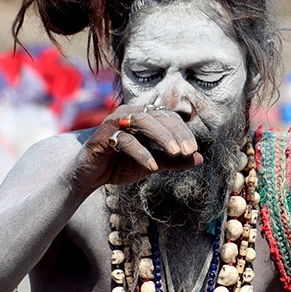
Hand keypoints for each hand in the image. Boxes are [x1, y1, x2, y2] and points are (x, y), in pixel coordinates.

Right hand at [73, 104, 203, 192]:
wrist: (90, 176)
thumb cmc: (120, 165)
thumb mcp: (152, 164)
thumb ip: (174, 161)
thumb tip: (200, 159)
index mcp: (143, 117)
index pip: (167, 117)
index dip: (182, 131)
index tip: (193, 150)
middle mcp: (129, 114)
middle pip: (158, 116)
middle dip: (175, 133)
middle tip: (188, 151)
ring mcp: (115, 123)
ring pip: (143, 122)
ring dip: (161, 137)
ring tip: (175, 153)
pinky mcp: (103, 136)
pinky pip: (125, 141)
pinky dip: (141, 153)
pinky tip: (152, 167)